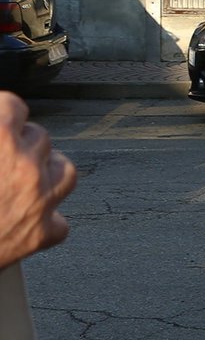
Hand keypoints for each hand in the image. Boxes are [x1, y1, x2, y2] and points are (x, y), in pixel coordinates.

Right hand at [0, 92, 76, 265]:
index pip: (13, 106)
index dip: (4, 110)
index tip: (1, 115)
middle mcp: (24, 167)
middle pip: (39, 137)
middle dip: (21, 143)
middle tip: (4, 154)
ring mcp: (38, 201)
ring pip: (64, 170)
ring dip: (47, 170)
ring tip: (25, 177)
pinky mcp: (41, 234)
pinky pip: (59, 222)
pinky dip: (46, 219)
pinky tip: (28, 218)